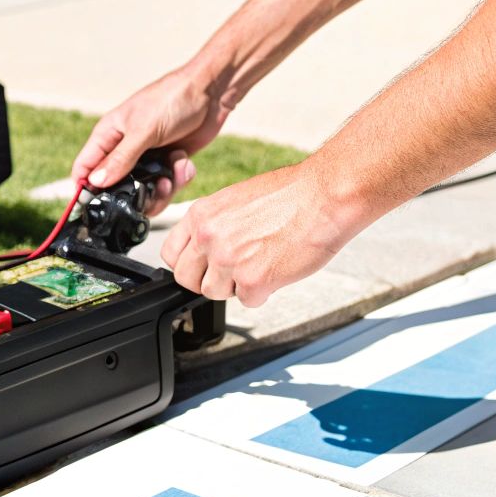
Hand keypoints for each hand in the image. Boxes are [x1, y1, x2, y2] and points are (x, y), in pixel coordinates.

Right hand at [71, 69, 230, 213]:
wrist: (210, 91)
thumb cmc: (171, 100)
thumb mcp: (143, 130)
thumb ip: (120, 159)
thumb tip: (95, 182)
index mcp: (108, 135)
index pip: (84, 167)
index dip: (84, 189)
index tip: (94, 209)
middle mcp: (124, 148)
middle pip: (116, 187)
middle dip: (133, 196)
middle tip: (151, 190)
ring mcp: (146, 156)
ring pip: (144, 191)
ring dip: (160, 189)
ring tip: (171, 177)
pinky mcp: (168, 161)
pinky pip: (167, 184)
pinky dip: (177, 178)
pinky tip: (185, 162)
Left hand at [160, 160, 358, 307]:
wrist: (323, 197)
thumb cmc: (291, 195)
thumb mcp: (236, 200)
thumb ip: (215, 225)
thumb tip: (207, 249)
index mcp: (202, 215)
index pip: (172, 254)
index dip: (189, 264)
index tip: (201, 266)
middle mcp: (208, 237)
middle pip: (187, 279)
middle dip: (208, 280)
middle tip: (232, 272)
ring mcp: (228, 260)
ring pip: (215, 293)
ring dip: (236, 287)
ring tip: (260, 264)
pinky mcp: (252, 280)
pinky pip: (247, 300)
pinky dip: (263, 292)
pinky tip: (276, 270)